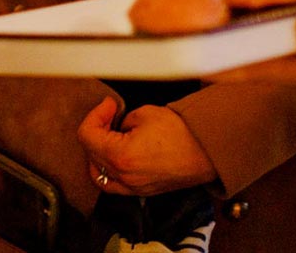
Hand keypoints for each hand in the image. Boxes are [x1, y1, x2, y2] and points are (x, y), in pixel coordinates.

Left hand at [76, 97, 215, 195]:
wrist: (207, 151)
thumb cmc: (181, 133)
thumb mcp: (144, 114)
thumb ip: (121, 121)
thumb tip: (116, 126)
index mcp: (121, 156)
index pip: (87, 136)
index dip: (94, 115)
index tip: (108, 105)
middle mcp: (124, 177)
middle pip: (91, 154)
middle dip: (96, 130)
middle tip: (110, 114)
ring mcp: (133, 188)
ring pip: (98, 173)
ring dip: (97, 152)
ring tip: (109, 135)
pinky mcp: (143, 191)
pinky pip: (114, 184)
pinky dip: (108, 169)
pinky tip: (115, 154)